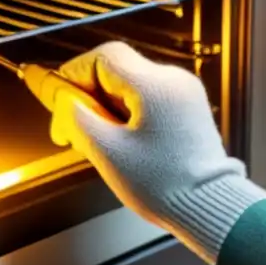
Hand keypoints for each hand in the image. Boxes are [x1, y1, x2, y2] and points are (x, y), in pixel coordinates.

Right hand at [43, 41, 265, 262]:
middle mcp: (174, 81)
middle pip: (115, 69)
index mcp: (155, 85)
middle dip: (87, 96)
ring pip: (130, 85)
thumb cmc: (164, 185)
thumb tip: (57, 96)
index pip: (102, 57)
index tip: (59, 100)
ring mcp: (184, 94)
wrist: (209, 207)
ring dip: (106, 107)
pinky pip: (148, 98)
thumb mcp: (107, 151)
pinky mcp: (187, 110)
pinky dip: (127, 113)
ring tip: (96, 141)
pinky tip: (120, 142)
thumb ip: (75, 117)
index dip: (73, 75)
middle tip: (71, 129)